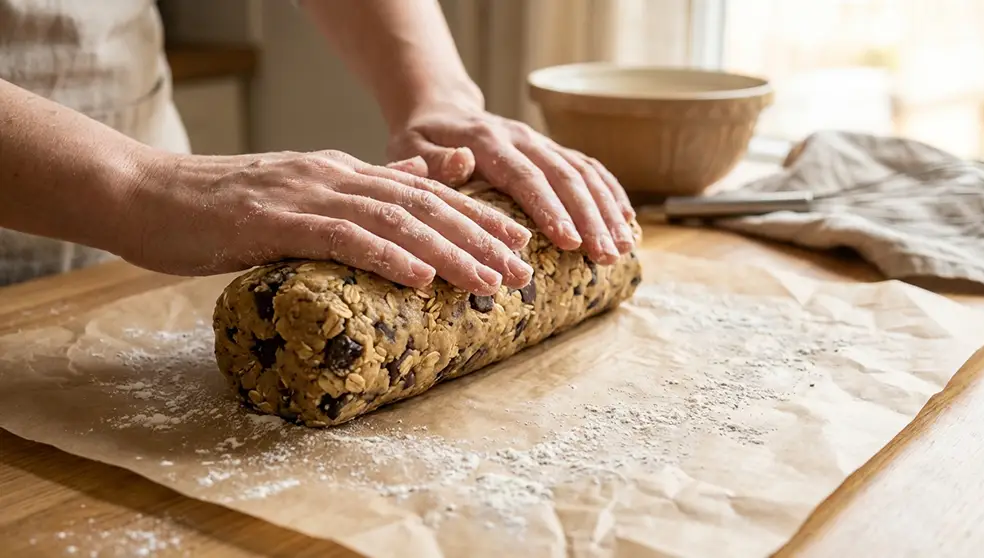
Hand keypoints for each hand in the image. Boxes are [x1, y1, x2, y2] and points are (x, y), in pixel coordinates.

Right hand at [119, 149, 532, 295]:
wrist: (145, 195)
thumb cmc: (220, 207)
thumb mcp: (299, 193)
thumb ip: (358, 190)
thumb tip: (418, 184)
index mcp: (342, 172)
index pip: (426, 194)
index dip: (477, 218)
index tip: (518, 245)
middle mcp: (334, 175)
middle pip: (424, 205)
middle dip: (480, 238)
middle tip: (523, 270)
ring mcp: (305, 194)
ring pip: (395, 220)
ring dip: (448, 252)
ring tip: (489, 281)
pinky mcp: (274, 220)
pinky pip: (343, 237)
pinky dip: (387, 256)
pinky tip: (421, 277)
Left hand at [386, 103, 636, 264]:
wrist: (441, 110)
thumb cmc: (420, 138)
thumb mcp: (409, 147)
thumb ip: (431, 160)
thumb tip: (463, 162)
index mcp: (487, 141)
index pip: (525, 175)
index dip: (549, 208)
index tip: (569, 241)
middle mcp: (522, 138)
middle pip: (564, 176)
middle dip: (589, 217)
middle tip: (606, 255)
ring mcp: (541, 142)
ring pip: (584, 172)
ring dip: (607, 210)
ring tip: (623, 248)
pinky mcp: (553, 150)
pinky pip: (590, 168)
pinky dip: (612, 194)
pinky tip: (628, 223)